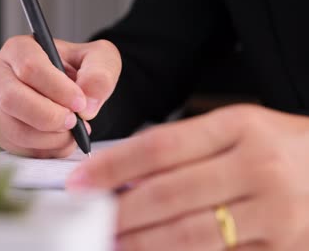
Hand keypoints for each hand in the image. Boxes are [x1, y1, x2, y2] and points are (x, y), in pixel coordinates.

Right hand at [0, 36, 120, 157]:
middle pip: (11, 99)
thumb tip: (87, 104)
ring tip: (73, 132)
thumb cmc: (81, 70)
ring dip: (50, 138)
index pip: (29, 67)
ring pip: (14, 129)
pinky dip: (46, 150)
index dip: (57, 89)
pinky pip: (18, 149)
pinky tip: (62, 140)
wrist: (72, 92)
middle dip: (48, 117)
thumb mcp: (100, 60)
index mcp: (19, 49)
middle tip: (74, 122)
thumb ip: (100, 75)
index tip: (80, 103)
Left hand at [67, 105, 308, 250]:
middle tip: (90, 219)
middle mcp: (257, 166)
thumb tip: (126, 175)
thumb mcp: (235, 129)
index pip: (159, 146)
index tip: (81, 181)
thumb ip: (184, 148)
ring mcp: (274, 211)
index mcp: (239, 126)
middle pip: (168, 194)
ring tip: (112, 242)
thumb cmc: (276, 146)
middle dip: (119, 211)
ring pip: (188, 234)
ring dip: (141, 242)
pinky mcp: (283, 247)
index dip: (112, 166)